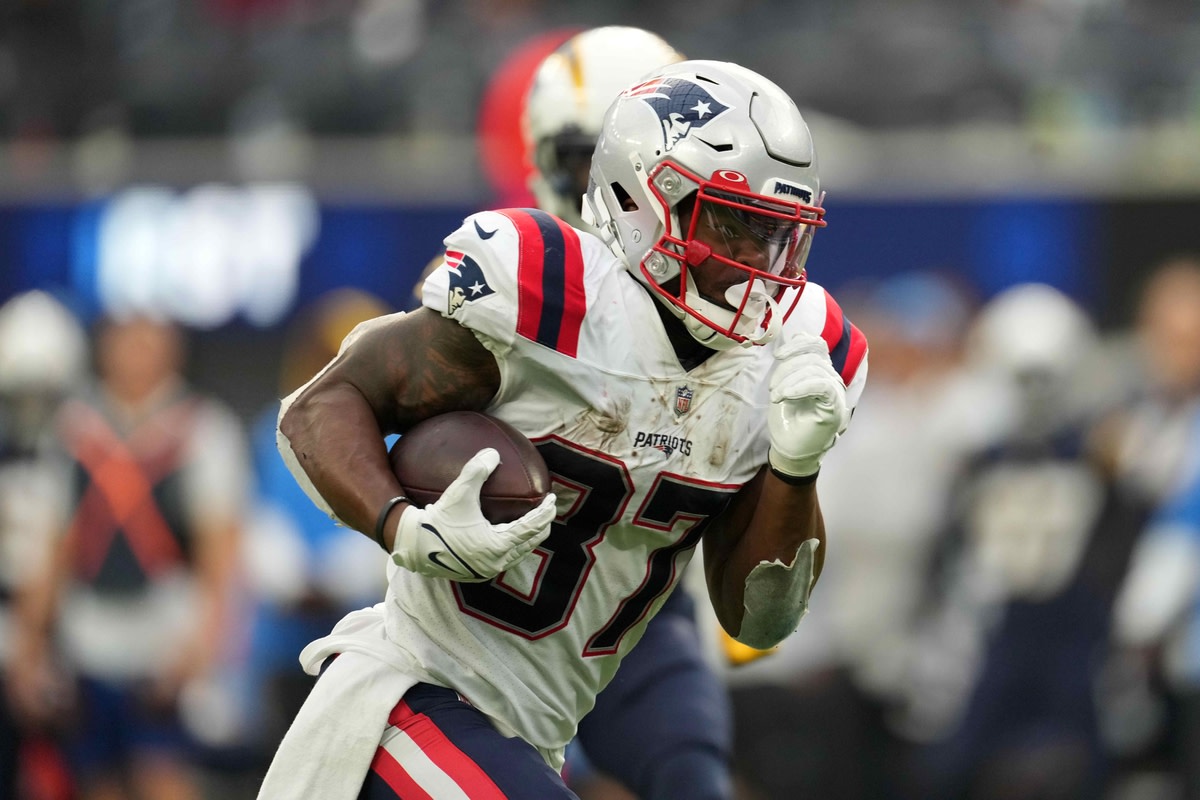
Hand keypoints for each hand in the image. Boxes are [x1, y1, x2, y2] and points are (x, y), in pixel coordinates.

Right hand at [392, 448, 556, 580]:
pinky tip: (509, 533)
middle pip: (530, 543)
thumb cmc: (438, 520)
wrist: (413, 546)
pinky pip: (506, 557)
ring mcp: (487, 569)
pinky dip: (514, 545)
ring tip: (533, 521)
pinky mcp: (478, 572)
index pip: (531, 527)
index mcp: (497, 545)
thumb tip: (493, 452)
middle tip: (547, 509)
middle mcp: (496, 562)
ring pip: (519, 553)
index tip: (552, 499)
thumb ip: (476, 471)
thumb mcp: (458, 493)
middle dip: (542, 526)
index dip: (545, 512)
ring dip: (528, 537)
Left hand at [767, 332, 849, 477]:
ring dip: (788, 381)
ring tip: (776, 397)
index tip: (778, 355)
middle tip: (772, 390)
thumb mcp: (784, 385)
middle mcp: (831, 379)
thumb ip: (792, 364)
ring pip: (813, 370)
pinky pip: (821, 386)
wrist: (789, 448)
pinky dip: (800, 387)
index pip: (816, 344)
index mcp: (820, 371)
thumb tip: (795, 337)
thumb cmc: (787, 419)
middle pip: (811, 357)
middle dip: (785, 369)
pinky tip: (785, 396)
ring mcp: (835, 392)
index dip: (797, 343)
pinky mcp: (833, 406)